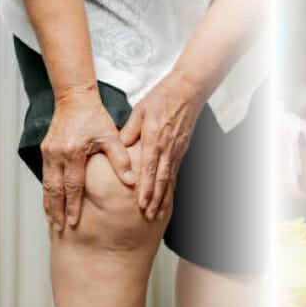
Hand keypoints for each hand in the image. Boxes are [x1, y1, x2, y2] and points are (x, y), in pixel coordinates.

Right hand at [41, 89, 133, 230]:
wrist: (74, 99)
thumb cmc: (94, 117)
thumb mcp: (112, 137)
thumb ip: (120, 160)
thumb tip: (132, 181)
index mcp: (73, 152)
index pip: (72, 186)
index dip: (72, 205)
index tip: (73, 222)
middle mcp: (57, 154)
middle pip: (55, 190)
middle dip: (56, 211)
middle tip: (59, 228)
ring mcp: (49, 152)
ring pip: (47, 184)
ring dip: (49, 204)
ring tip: (52, 221)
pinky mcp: (46, 150)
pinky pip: (45, 176)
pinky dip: (47, 191)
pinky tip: (50, 202)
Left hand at [121, 73, 204, 219]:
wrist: (187, 91)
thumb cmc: (162, 98)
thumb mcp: (140, 110)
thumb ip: (129, 130)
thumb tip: (118, 146)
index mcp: (155, 137)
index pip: (150, 168)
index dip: (146, 188)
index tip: (141, 203)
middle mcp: (168, 147)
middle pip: (162, 179)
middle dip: (155, 199)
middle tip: (149, 215)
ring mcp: (177, 150)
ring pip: (170, 179)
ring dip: (163, 197)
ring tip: (157, 213)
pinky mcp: (181, 150)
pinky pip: (175, 172)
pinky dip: (170, 187)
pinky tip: (165, 197)